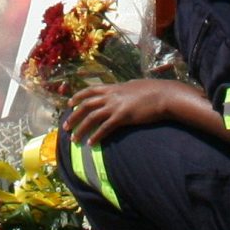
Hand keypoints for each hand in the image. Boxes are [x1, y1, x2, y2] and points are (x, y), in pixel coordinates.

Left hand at [64, 78, 192, 145]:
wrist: (164, 95)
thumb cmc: (153, 91)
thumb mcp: (134, 86)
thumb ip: (124, 89)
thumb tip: (121, 89)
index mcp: (113, 87)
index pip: (89, 90)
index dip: (77, 97)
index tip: (69, 104)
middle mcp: (111, 96)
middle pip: (85, 105)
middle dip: (73, 117)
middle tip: (65, 127)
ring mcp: (116, 106)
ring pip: (91, 118)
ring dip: (81, 129)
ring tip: (74, 139)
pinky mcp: (123, 117)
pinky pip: (104, 128)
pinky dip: (96, 136)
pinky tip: (91, 143)